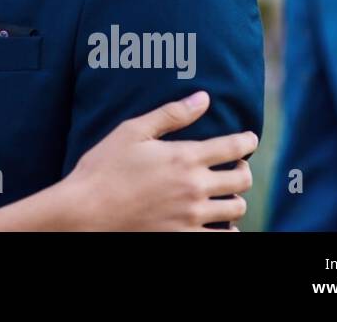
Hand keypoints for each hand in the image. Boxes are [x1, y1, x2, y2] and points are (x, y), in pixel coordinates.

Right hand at [65, 91, 256, 230]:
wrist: (86, 211)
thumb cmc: (104, 167)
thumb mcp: (132, 131)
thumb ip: (171, 114)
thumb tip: (203, 98)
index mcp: (184, 157)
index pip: (233, 147)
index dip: (247, 140)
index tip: (250, 138)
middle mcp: (194, 187)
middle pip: (242, 180)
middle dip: (244, 170)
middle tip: (237, 166)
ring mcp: (191, 216)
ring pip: (236, 209)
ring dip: (236, 198)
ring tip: (227, 194)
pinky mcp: (184, 237)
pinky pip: (223, 237)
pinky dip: (228, 229)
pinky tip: (221, 223)